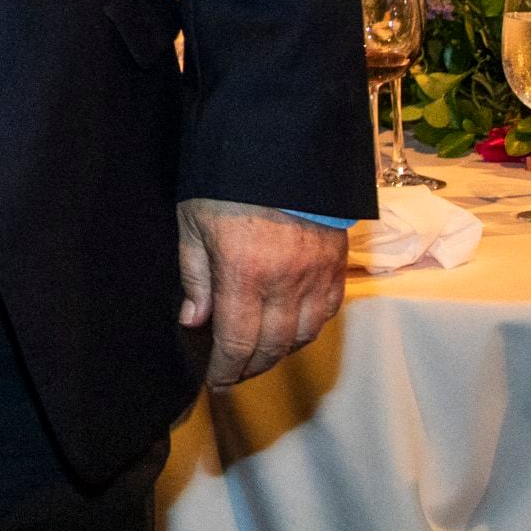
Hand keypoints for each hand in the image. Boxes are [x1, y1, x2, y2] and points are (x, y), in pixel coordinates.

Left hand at [176, 197, 347, 388]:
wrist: (281, 148)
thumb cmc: (226, 182)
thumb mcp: (193, 223)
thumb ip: (196, 275)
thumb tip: (194, 319)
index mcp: (244, 275)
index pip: (237, 342)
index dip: (227, 368)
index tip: (217, 382)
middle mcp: (285, 283)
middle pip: (272, 346)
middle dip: (252, 366)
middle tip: (235, 373)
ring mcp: (317, 275)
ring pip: (304, 334)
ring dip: (281, 352)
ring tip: (260, 357)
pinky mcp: (337, 264)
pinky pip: (328, 311)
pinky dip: (310, 329)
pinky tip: (293, 331)